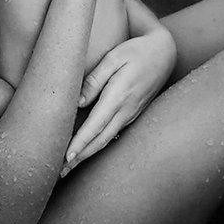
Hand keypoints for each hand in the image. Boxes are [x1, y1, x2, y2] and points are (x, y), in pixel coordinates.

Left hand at [60, 26, 175, 175]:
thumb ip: (95, 79)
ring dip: (87, 154)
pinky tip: (87, 150)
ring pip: (106, 139)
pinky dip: (98, 144)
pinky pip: (113, 133)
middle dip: (80, 157)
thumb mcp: (114, 58)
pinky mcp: (132, 113)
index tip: (66, 157)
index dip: (80, 143)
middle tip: (60, 172)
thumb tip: (78, 102)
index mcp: (119, 95)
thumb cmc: (136, 51)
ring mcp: (131, 114)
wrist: (164, 53)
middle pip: (100, 139)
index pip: (95, 125)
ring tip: (69, 166)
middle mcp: (126, 110)